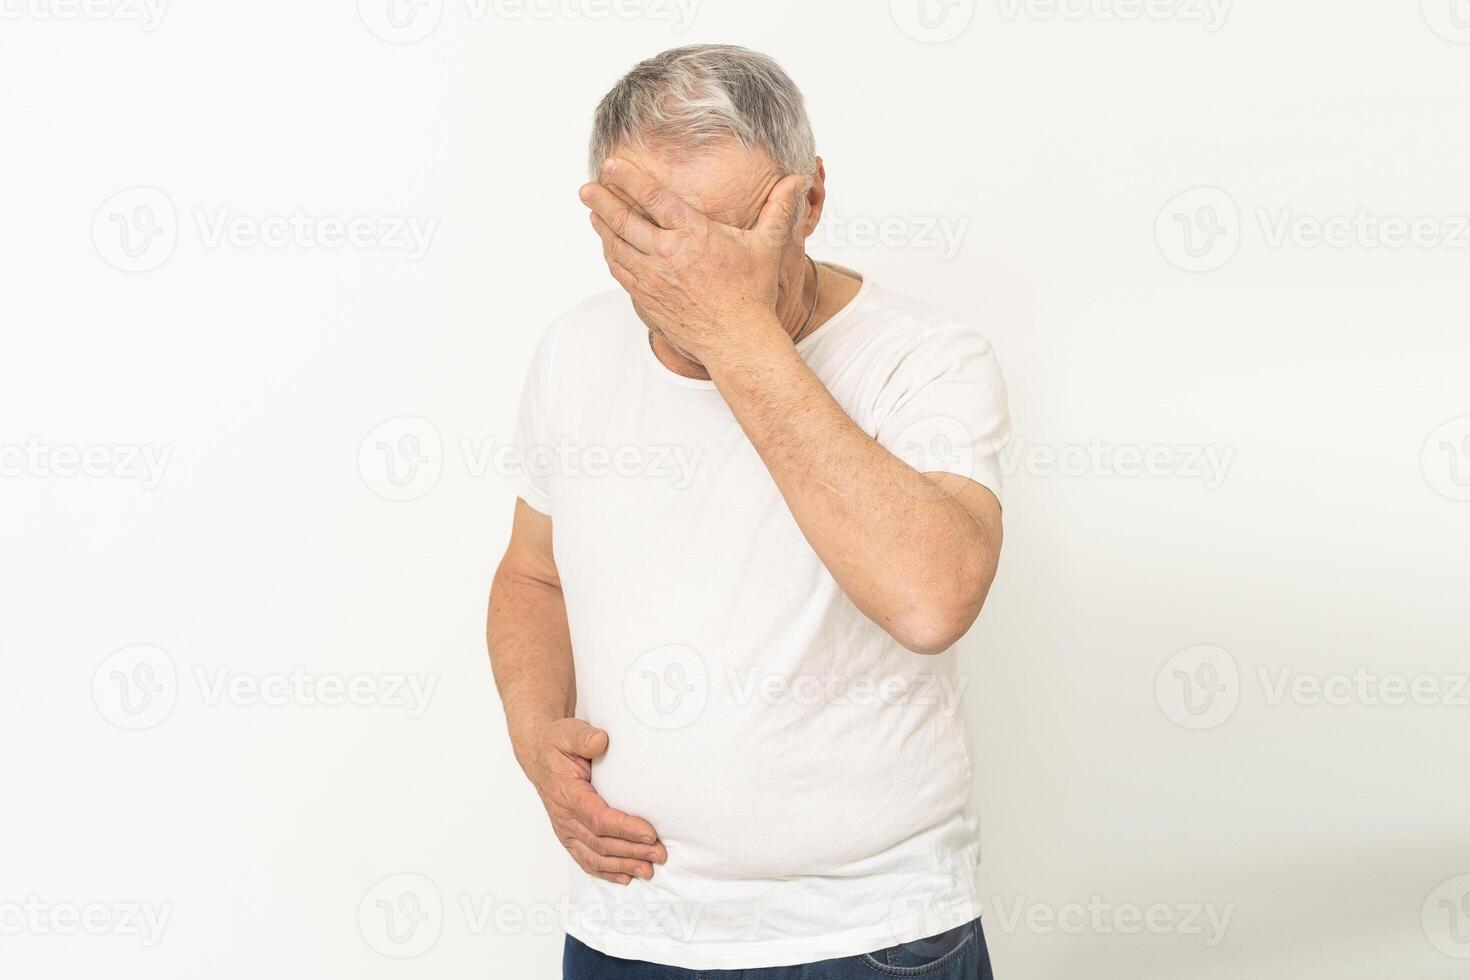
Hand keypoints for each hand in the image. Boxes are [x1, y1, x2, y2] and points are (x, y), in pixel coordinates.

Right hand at [518, 717, 666, 884]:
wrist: (539, 754)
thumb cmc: (557, 743)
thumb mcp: (568, 731)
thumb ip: (584, 737)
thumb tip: (601, 742)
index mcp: (567, 793)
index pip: (597, 818)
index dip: (624, 828)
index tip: (650, 833)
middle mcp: (564, 817)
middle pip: (600, 842)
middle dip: (632, 851)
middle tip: (660, 854)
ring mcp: (565, 830)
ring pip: (595, 856)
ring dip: (623, 865)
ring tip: (649, 870)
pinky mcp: (569, 836)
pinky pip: (586, 860)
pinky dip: (606, 872)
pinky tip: (626, 877)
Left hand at [579, 157, 807, 363]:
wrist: (737, 341)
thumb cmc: (753, 293)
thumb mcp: (768, 246)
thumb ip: (778, 209)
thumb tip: (798, 179)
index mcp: (694, 235)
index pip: (653, 198)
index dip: (629, 178)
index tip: (610, 165)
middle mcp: (668, 255)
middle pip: (623, 220)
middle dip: (601, 200)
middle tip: (587, 187)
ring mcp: (653, 278)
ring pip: (616, 245)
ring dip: (601, 226)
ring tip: (592, 211)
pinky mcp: (647, 298)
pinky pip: (620, 270)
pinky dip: (610, 253)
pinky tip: (608, 244)